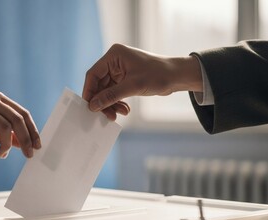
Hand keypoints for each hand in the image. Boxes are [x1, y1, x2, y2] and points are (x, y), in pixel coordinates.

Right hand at [0, 92, 40, 158]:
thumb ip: (9, 135)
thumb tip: (28, 145)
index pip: (23, 113)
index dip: (32, 130)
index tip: (37, 146)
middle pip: (17, 119)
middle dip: (26, 139)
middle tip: (29, 155)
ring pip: (4, 127)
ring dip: (7, 145)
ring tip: (2, 154)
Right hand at [83, 44, 202, 119]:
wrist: (177, 76)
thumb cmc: (158, 74)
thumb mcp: (133, 86)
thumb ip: (111, 96)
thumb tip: (93, 105)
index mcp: (114, 55)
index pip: (93, 74)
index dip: (89, 91)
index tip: (89, 107)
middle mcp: (114, 61)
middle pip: (99, 85)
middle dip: (103, 101)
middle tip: (107, 115)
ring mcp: (119, 70)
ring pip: (106, 91)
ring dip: (111, 104)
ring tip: (118, 114)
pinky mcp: (125, 79)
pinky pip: (114, 93)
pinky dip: (117, 102)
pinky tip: (124, 110)